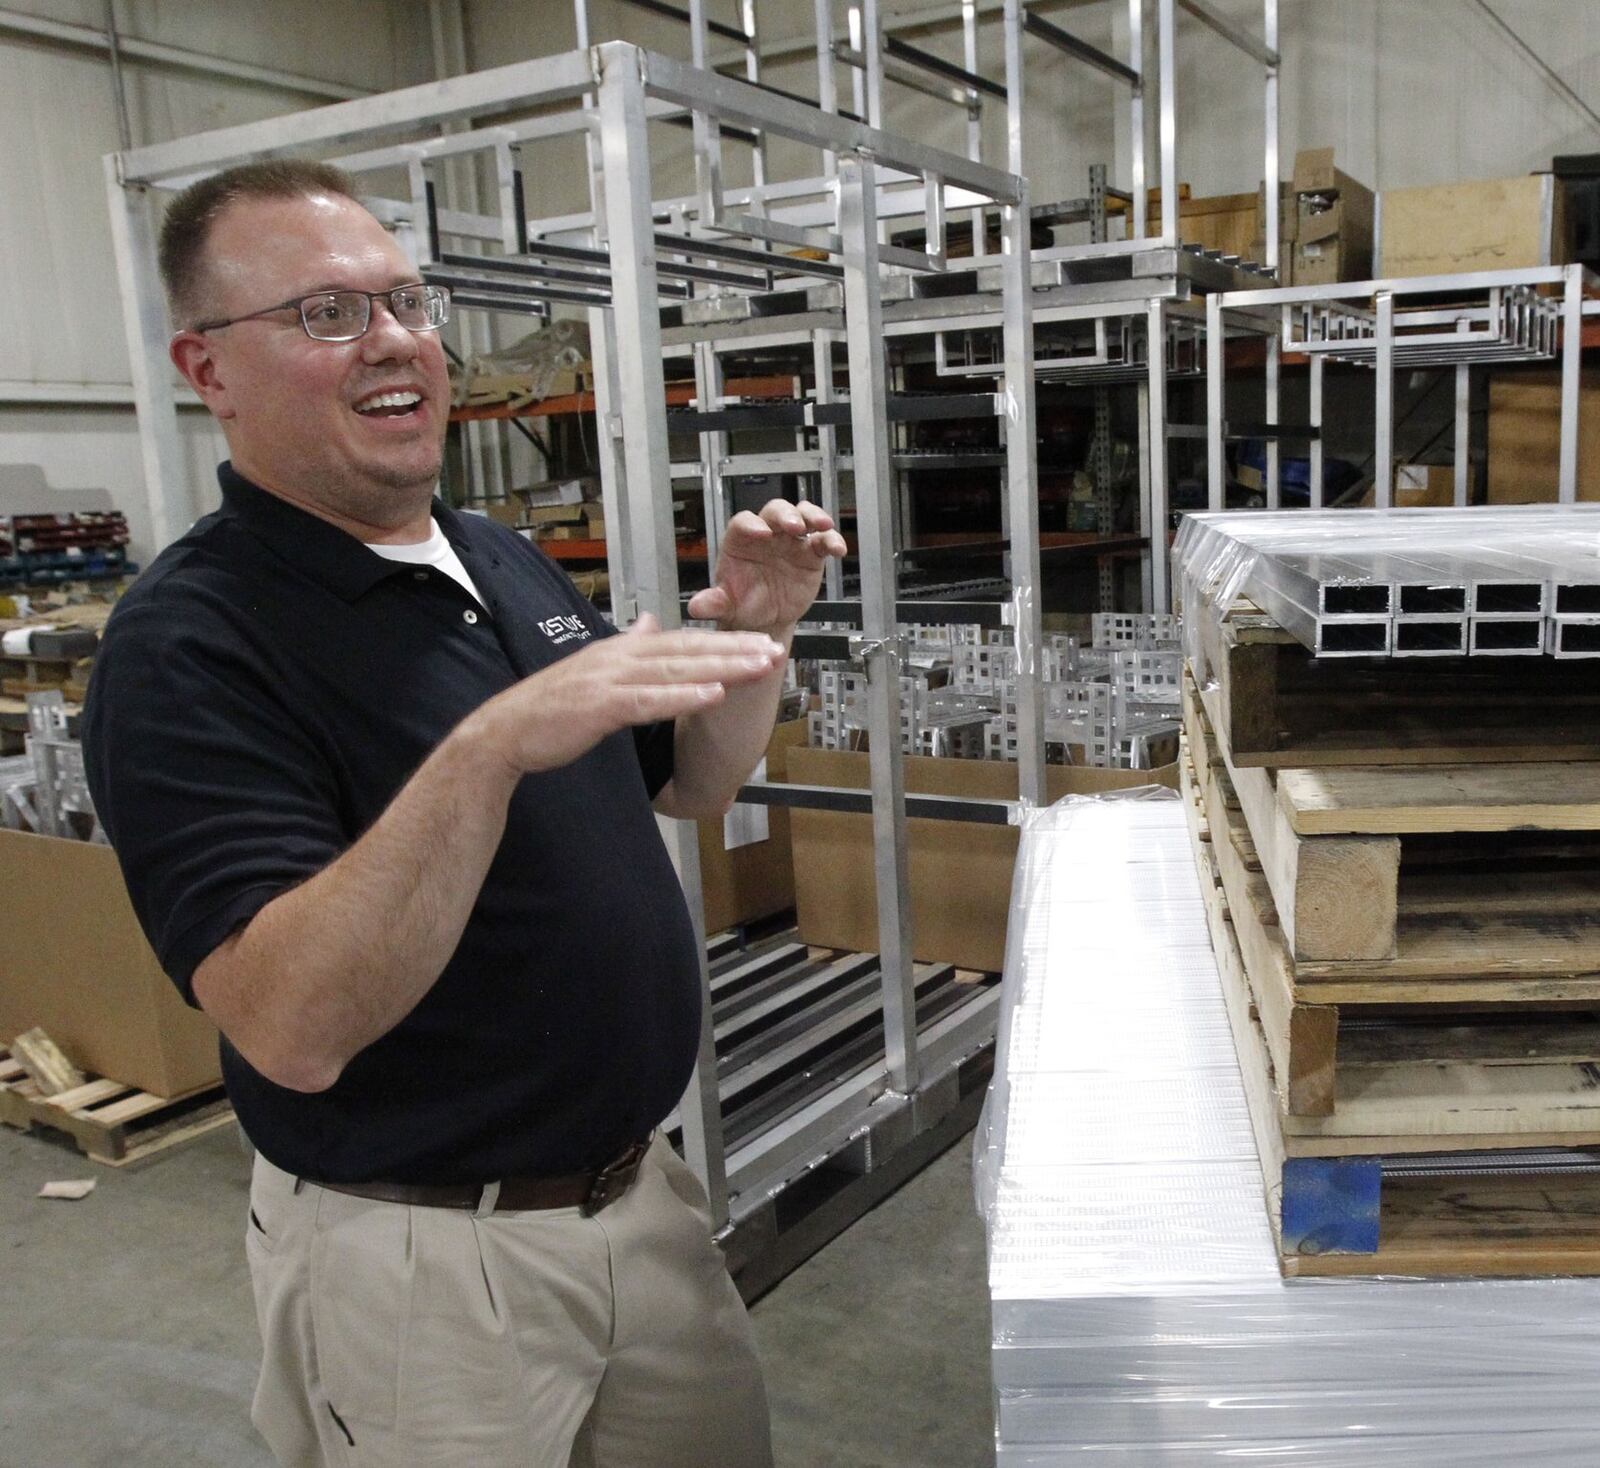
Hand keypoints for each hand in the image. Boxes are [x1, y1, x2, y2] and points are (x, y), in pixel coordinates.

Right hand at [463, 614, 785, 776]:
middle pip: (688, 650)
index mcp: (621, 650)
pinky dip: (683, 697)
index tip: (760, 641)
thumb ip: (626, 644)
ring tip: (759, 666)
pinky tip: (714, 695)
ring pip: (677, 670)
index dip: (724, 641)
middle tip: (776, 648)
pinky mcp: (600, 706)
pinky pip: (649, 701)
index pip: (682, 642)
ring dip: (722, 667)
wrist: (506, 732)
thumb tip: (650, 623)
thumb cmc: (549, 708)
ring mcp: (610, 680)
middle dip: (735, 649)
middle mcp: (619, 657)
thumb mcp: (593, 668)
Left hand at [686, 499, 847, 634]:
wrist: (765, 622)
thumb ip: (714, 603)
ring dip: (813, 517)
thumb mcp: (726, 606)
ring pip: (802, 516)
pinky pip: (823, 541)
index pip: (744, 522)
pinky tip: (838, 549)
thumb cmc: (742, 607)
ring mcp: (790, 543)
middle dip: (786, 515)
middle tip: (794, 526)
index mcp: (741, 542)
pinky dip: (832, 541)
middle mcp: (767, 536)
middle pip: (776, 512)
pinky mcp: (810, 555)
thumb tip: (697, 606)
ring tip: (822, 526)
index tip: (761, 533)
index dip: (752, 524)